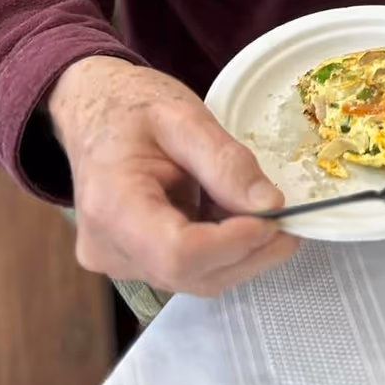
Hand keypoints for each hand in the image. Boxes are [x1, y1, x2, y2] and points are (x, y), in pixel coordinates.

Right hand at [49, 56, 297, 295]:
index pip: (177, 252)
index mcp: (111, 204)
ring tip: (265, 215)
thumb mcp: (185, 117)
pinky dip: (221, 249)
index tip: (275, 220)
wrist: (94, 112)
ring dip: (239, 252)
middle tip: (289, 222)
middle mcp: (108, 247)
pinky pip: (186, 269)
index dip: (233, 244)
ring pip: (193, 278)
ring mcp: (117, 261)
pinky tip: (236, 218)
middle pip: (190, 274)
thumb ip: (227, 161)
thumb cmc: (132, 107)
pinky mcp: (132, 263)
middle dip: (248, 252)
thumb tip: (270, 206)